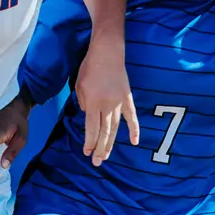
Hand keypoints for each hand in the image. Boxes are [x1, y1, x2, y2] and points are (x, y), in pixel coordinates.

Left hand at [74, 37, 138, 166]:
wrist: (108, 52)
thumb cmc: (89, 67)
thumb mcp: (79, 86)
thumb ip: (83, 104)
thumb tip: (89, 116)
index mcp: (93, 103)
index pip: (91, 128)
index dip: (89, 142)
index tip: (87, 153)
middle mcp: (107, 106)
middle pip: (103, 132)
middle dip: (100, 149)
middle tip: (97, 162)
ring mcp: (119, 103)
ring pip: (115, 128)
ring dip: (111, 143)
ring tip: (107, 156)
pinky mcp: (128, 99)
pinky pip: (132, 117)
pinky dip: (134, 129)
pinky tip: (135, 142)